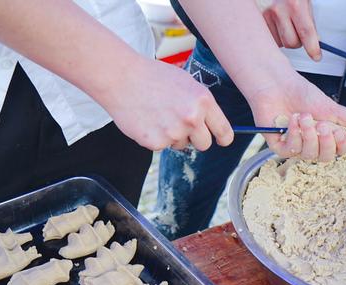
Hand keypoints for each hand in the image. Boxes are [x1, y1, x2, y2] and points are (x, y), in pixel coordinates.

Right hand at [105, 58, 233, 151]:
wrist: (121, 78)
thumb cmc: (153, 77)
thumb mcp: (186, 83)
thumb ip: (201, 104)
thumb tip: (211, 124)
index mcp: (203, 101)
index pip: (223, 130)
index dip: (223, 138)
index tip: (222, 141)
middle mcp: (192, 118)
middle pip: (204, 144)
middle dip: (196, 138)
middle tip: (180, 123)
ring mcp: (173, 132)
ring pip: (181, 145)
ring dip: (173, 136)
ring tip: (158, 115)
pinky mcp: (155, 142)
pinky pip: (162, 146)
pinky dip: (156, 137)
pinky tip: (147, 120)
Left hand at [247, 69, 345, 160]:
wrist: (277, 84)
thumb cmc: (301, 94)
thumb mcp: (331, 107)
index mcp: (325, 137)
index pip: (339, 151)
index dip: (341, 144)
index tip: (340, 131)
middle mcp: (311, 145)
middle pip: (325, 158)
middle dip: (325, 140)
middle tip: (322, 123)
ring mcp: (295, 147)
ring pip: (308, 155)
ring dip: (308, 134)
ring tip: (303, 116)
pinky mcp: (278, 146)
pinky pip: (290, 150)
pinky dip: (294, 134)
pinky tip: (292, 120)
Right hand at [259, 0, 320, 59]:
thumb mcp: (305, 4)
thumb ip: (309, 23)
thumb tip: (314, 43)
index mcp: (295, 5)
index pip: (306, 33)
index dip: (313, 48)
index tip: (316, 56)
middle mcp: (279, 11)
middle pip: (292, 43)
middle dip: (298, 42)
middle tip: (298, 33)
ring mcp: (266, 16)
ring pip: (281, 43)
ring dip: (285, 39)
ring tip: (285, 25)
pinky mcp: (258, 21)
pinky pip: (271, 40)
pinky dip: (276, 37)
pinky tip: (276, 26)